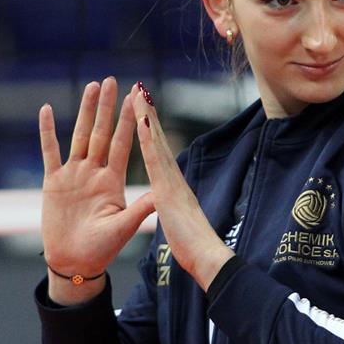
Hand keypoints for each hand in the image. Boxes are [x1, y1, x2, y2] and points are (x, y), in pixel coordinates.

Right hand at [39, 77, 156, 303]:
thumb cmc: (102, 248)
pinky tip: (45, 109)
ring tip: (90, 86)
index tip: (136, 99)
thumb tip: (161, 194)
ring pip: (78, 135)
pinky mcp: (53, 182)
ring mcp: (73, 175)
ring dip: (83, 111)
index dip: (129, 121)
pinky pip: (50, 152)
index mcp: (113, 180)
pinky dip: (47, 132)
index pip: (122, 144)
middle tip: (111, 80)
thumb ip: (140, 208)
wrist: (75, 263)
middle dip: (106, 107)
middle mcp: (94, 172)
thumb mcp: (124, 227)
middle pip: (100, 132)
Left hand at [128, 81, 233, 291]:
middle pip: (157, 139)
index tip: (144, 111)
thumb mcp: (179, 222)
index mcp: (171, 185)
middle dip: (147, 113)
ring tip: (137, 93)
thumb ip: (175, 208)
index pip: (158, 152)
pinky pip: (154, 158)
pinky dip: (149, 138)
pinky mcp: (167, 187)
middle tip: (139, 89)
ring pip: (155, 142)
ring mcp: (170, 180)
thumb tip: (173, 203)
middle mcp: (173, 176)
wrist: (206, 254)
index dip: (150, 130)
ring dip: (146, 116)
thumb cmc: (194, 244)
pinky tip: (142, 120)